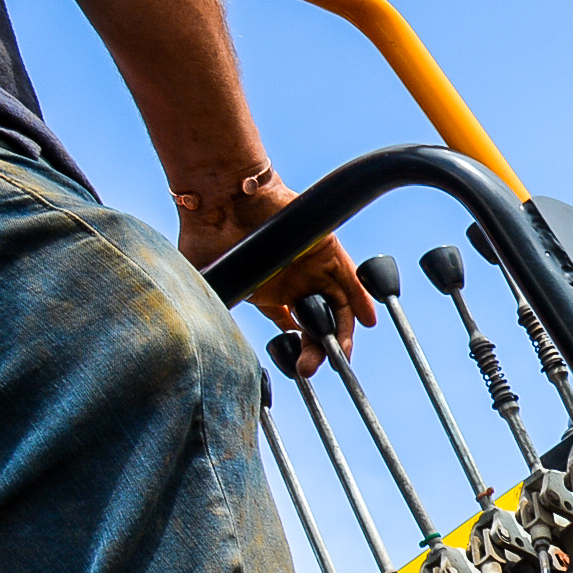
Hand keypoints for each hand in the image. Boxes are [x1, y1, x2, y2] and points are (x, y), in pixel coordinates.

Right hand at [174, 173, 377, 374]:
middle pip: (318, 323)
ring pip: (336, 306)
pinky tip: (366, 321)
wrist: (220, 202)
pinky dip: (361, 300)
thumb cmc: (207, 239)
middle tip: (312, 368)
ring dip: (341, 333)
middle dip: (317, 350)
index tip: (299, 369)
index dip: (299, 348)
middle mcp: (294, 282)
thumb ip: (217, 309)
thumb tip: (206, 339)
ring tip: (340, 355)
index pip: (293, 326)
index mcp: (269, 293)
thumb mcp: (212, 284)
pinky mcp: (328, 251)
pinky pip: (351, 280)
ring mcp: (313, 267)